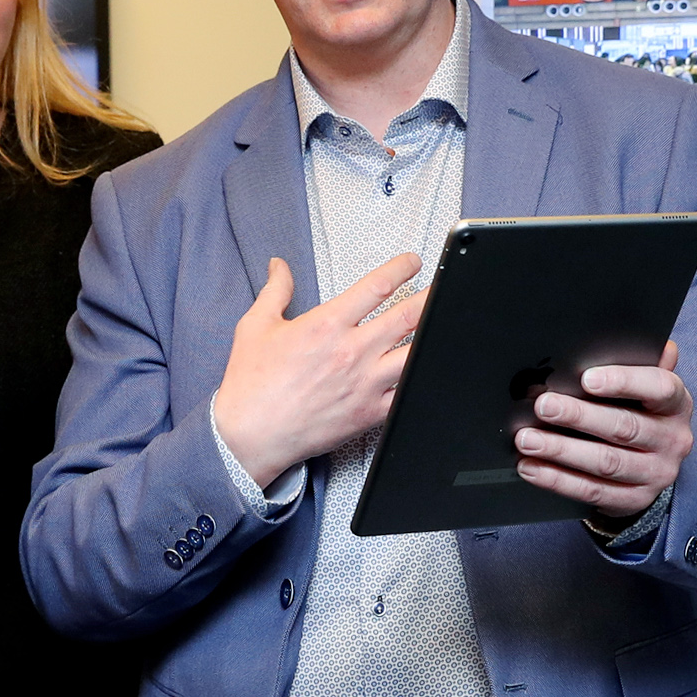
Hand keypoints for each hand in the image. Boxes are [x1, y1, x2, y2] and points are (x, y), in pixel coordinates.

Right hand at [213, 255, 426, 487]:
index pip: (376, 287)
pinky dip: (421, 379)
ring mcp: (365, 384)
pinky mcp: (369, 413)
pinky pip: (407, 394)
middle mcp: (352, 351)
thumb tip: (279, 265)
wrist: (250, 434)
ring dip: (434, 334)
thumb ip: (275, 290)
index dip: (401, 268)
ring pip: (415, 353)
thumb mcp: (256, 325)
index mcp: (327, 325)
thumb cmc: (251, 383)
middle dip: (431, 296)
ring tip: (446, 323)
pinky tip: (430, 370)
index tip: (412, 262)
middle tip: (443, 286)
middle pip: (407, 316)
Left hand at [513, 340, 693, 521]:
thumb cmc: (641, 413)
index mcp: (676, 404)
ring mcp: (655, 473)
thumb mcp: (645, 389)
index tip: (586, 378)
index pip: (659, 388)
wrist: (654, 467)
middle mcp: (672, 439)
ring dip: (561, 450)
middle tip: (542, 405)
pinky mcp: (633, 500)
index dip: (624, 382)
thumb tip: (625, 336)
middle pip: (623, 427)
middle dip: (578, 416)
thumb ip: (637, 364)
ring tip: (527, 439)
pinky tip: (531, 467)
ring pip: (605, 462)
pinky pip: (591, 491)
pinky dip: (557, 479)